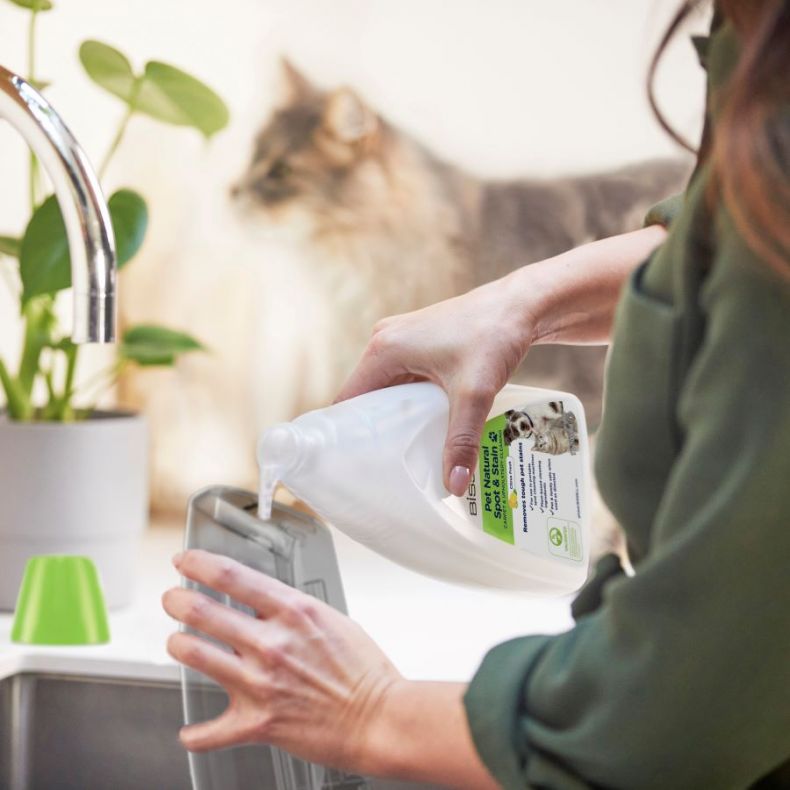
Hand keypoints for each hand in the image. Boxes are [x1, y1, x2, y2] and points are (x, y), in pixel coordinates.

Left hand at [162, 549, 401, 769]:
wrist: (380, 718)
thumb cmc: (363, 670)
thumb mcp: (330, 618)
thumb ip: (292, 609)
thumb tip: (263, 602)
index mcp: (292, 611)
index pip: (231, 575)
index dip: (197, 563)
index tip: (184, 561)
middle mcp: (271, 642)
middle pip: (201, 610)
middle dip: (177, 600)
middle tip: (172, 599)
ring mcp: (260, 682)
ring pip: (193, 654)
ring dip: (178, 645)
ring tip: (178, 643)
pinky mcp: (258, 722)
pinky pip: (209, 731)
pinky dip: (196, 733)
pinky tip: (192, 730)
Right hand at [336, 276, 535, 495]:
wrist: (522, 305)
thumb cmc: (493, 335)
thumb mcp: (474, 393)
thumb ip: (461, 440)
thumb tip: (453, 486)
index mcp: (384, 349)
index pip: (349, 401)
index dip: (348, 434)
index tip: (355, 465)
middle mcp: (386, 341)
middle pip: (366, 397)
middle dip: (375, 431)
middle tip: (384, 469)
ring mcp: (402, 340)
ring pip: (387, 390)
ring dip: (395, 418)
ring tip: (403, 455)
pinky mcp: (420, 343)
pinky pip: (403, 380)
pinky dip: (411, 404)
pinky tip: (425, 428)